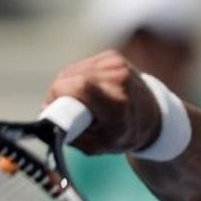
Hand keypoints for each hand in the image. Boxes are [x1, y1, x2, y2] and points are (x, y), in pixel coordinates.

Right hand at [43, 50, 161, 155]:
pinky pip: (81, 66)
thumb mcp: (98, 145)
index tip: (52, 109)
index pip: (78, 86)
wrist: (152, 118)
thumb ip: (72, 134)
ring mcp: (116, 63)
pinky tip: (87, 91)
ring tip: (79, 103)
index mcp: (118, 103)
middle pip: (70, 77)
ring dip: (68, 86)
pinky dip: (77, 78)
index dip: (57, 95)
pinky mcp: (112, 55)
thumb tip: (47, 119)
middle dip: (60, 93)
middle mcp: (119, 78)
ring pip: (72, 70)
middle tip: (65, 110)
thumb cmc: (124, 135)